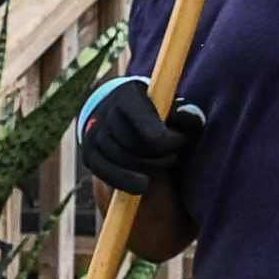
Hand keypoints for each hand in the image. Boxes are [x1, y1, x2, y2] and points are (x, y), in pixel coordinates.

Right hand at [75, 73, 203, 197]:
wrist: (131, 122)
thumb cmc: (164, 117)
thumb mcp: (181, 112)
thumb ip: (189, 116)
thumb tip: (181, 115)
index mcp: (130, 94)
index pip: (147, 127)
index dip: (168, 142)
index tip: (179, 144)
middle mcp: (106, 109)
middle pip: (135, 144)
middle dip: (159, 156)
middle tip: (174, 156)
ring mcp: (94, 131)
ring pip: (121, 159)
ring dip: (145, 169)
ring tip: (162, 164)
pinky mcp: (89, 152)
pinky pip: (104, 172)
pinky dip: (124, 181)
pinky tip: (142, 184)